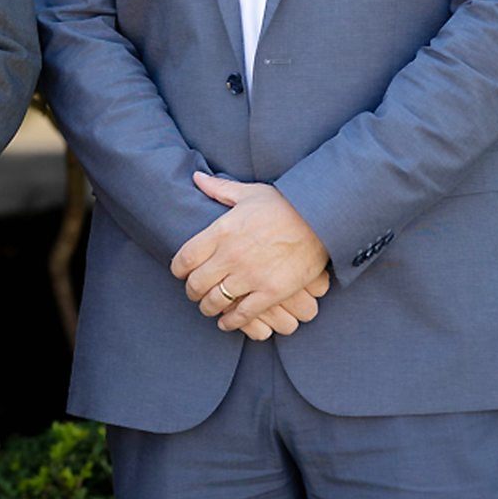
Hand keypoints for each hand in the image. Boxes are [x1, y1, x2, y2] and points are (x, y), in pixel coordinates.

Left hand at [170, 172, 329, 333]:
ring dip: (208, 307)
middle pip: (196, 283)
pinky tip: (226, 321)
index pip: (185, 257)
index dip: (177, 269)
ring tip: (209, 306)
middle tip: (194, 292)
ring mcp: (250, 275)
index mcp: (222, 230)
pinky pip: (242, 315)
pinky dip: (230, 322)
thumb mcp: (248, 192)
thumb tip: (196, 176)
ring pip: (215, 302)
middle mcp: (231, 255)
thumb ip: (219, 188)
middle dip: (191, 291)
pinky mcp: (271, 292)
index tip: (179, 272)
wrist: (319, 219)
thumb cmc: (283, 204)